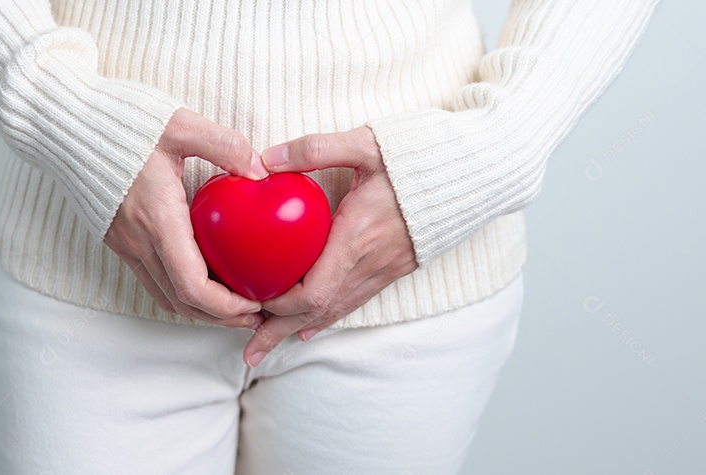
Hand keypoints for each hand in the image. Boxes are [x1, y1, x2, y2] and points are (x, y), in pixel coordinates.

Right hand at [105, 108, 270, 328]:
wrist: (66, 125)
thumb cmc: (122, 123)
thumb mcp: (179, 124)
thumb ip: (223, 145)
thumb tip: (259, 170)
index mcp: (158, 221)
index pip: (192, 286)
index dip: (227, 306)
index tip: (256, 302)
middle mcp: (139, 241)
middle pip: (182, 302)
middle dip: (221, 317)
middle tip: (256, 315)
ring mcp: (126, 244)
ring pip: (165, 296)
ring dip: (201, 310)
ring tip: (235, 306)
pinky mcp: (119, 240)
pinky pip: (153, 280)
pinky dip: (181, 291)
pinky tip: (204, 279)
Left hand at [242, 126, 418, 365]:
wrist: (476, 173)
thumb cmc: (419, 156)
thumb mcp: (365, 143)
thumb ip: (316, 149)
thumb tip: (266, 159)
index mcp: (357, 238)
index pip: (314, 292)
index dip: (280, 304)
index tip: (250, 300)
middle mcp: (370, 263)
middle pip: (318, 312)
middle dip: (279, 331)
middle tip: (248, 352)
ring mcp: (383, 270)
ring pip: (335, 311)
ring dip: (297, 330)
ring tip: (265, 346)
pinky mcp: (393, 269)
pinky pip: (353, 302)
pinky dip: (326, 317)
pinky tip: (307, 329)